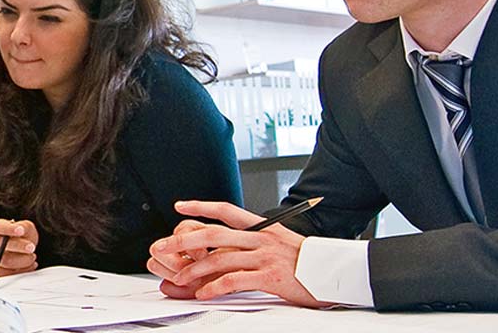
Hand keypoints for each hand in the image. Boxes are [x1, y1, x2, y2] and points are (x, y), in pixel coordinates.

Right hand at [0, 219, 39, 276]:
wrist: (24, 250)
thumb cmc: (22, 237)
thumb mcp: (26, 227)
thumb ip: (23, 227)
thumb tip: (21, 229)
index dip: (8, 229)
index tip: (20, 230)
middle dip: (17, 246)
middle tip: (31, 247)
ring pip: (5, 261)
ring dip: (23, 260)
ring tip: (32, 256)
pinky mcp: (0, 272)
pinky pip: (10, 274)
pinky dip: (23, 270)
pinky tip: (30, 264)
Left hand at [147, 201, 329, 307]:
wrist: (336, 272)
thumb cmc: (307, 261)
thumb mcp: (280, 243)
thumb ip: (254, 243)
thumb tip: (228, 248)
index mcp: (263, 227)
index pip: (226, 210)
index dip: (201, 206)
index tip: (180, 206)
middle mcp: (261, 238)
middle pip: (214, 234)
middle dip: (182, 240)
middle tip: (161, 246)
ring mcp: (265, 256)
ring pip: (220, 258)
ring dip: (194, 269)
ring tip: (178, 277)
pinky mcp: (270, 277)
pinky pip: (235, 280)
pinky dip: (215, 286)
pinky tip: (204, 292)